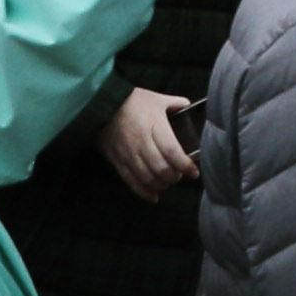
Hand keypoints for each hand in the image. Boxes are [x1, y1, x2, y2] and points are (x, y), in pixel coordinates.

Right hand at [99, 88, 202, 202]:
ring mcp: (127, 153)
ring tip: (167, 182)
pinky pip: (131, 181)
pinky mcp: (116, 161)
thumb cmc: (132, 100)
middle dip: (174, 177)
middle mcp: (141, 142)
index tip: (194, 173)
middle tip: (179, 176)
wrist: (101, 104)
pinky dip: (144, 192)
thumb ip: (175, 103)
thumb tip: (190, 105)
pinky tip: (154, 196)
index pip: (172, 152)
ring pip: (147, 178)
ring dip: (161, 185)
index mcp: (154, 125)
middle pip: (161, 168)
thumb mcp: (156, 98)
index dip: (185, 165)